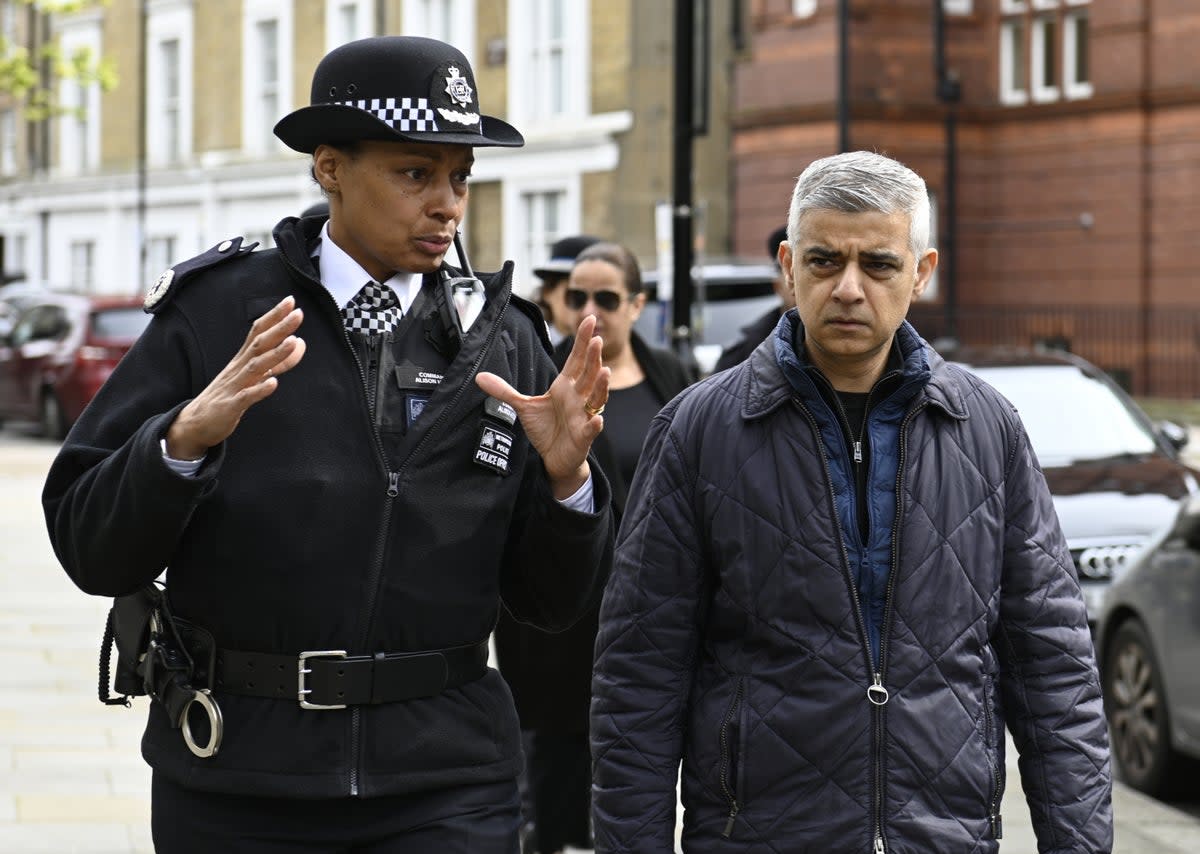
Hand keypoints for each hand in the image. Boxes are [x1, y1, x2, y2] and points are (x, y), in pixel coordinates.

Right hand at [165, 296, 306, 459]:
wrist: (195, 423)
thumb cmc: (229, 395)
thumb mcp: (255, 375)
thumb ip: (279, 361)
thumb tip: (300, 343)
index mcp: (243, 359)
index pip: (259, 332)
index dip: (274, 317)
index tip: (291, 301)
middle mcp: (238, 368)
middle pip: (259, 343)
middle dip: (279, 328)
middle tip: (298, 313)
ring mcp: (233, 386)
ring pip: (255, 367)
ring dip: (274, 354)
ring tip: (293, 342)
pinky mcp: (230, 406)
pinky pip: (246, 397)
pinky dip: (259, 390)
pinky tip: (273, 383)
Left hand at [476, 314, 609, 498]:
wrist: (554, 457)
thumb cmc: (545, 428)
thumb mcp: (523, 406)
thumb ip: (504, 390)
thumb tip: (479, 376)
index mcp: (566, 386)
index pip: (576, 359)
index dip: (583, 340)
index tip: (589, 320)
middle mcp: (578, 397)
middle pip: (589, 373)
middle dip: (594, 357)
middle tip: (597, 339)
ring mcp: (583, 416)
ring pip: (596, 398)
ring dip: (601, 386)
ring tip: (604, 371)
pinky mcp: (584, 436)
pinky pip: (591, 429)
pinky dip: (595, 424)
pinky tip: (597, 419)